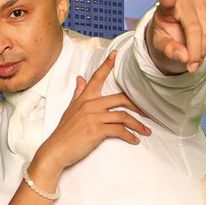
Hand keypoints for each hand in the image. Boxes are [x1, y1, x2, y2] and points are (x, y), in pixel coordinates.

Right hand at [31, 51, 150, 185]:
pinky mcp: (96, 130)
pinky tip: (134, 140)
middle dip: (138, 106)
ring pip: (123, 116)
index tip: (116, 54)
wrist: (56, 149)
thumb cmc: (64, 131)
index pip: (97, 77)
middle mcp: (90, 104)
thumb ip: (78, 93)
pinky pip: (119, 130)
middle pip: (121, 99)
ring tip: (146, 131)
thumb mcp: (70, 109)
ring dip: (138, 125)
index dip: (107, 65)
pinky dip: (129, 136)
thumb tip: (80, 78)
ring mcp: (94, 117)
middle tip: (148, 113)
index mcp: (84, 98)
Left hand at [148, 0, 205, 73]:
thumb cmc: (166, 34)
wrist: (176, 26)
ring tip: (198, 63)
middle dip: (195, 51)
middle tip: (192, 68)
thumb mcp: (160, 44)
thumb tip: (185, 58)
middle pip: (194, 27)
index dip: (168, 1)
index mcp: (164, 8)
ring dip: (205, 50)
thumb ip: (170, 50)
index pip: (165, 4)